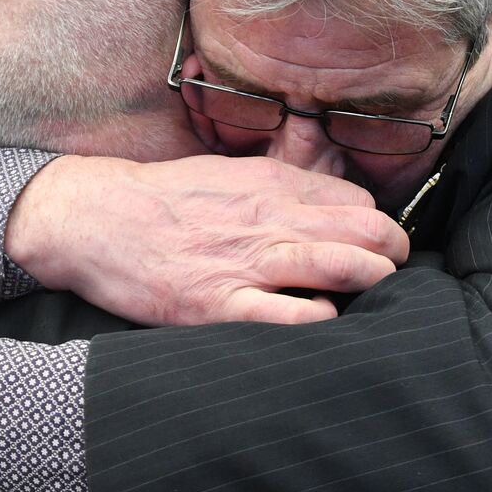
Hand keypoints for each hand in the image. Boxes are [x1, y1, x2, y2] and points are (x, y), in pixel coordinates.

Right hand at [6, 154, 410, 326]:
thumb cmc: (165, 199)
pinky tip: (323, 318)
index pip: (361, 205)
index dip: (378, 228)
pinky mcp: (220, 304)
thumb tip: (333, 202)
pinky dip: (321, 318)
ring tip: (375, 293)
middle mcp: (271, 219)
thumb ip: (282, 186)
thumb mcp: (231, 173)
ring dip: (373, 281)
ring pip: (342, 267)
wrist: (96, 219)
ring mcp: (247, 262)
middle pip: (368, 233)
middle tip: (392, 272)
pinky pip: (291, 315)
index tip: (376, 247)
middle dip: (394, 255)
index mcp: (275, 185)